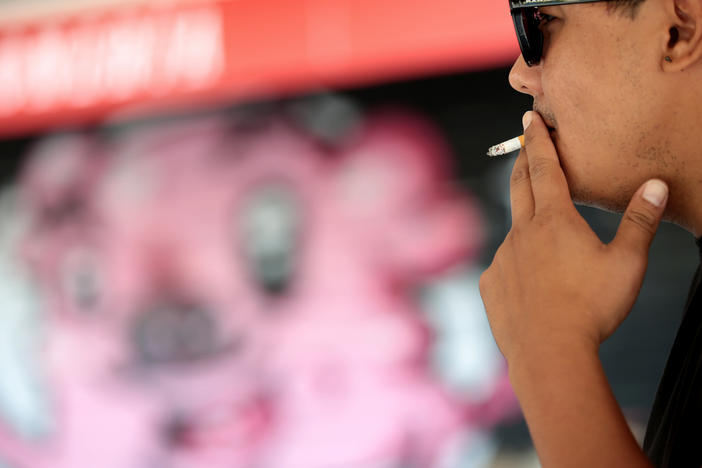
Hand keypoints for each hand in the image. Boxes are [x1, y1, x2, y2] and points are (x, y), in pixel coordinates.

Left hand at [480, 111, 668, 363]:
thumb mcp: (627, 263)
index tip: (530, 119)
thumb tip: (655, 186)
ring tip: (545, 242)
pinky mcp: (490, 284)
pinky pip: (503, 265)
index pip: (544, 167)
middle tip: (523, 144)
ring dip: (526, 224)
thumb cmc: (592, 308)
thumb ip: (640, 222)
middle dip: (522, 161)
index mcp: (554, 220)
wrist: (549, 353)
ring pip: (514, 231)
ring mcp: (502, 259)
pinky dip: (517, 264)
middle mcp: (521, 233)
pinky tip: (532, 283)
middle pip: (519, 186)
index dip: (538, 140)